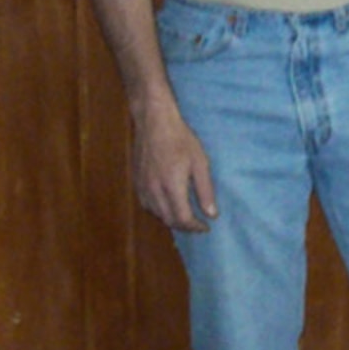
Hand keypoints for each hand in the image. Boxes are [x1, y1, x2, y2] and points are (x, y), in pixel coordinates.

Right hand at [131, 107, 217, 231]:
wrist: (154, 122)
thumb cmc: (180, 138)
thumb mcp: (200, 162)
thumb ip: (205, 191)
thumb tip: (211, 214)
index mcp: (172, 186)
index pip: (182, 219)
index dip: (195, 227)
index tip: (206, 226)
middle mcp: (154, 190)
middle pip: (168, 220)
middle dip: (185, 227)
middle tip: (198, 225)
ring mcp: (143, 186)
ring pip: (156, 214)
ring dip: (171, 220)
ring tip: (185, 217)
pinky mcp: (136, 181)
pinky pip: (147, 205)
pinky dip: (159, 211)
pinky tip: (167, 206)